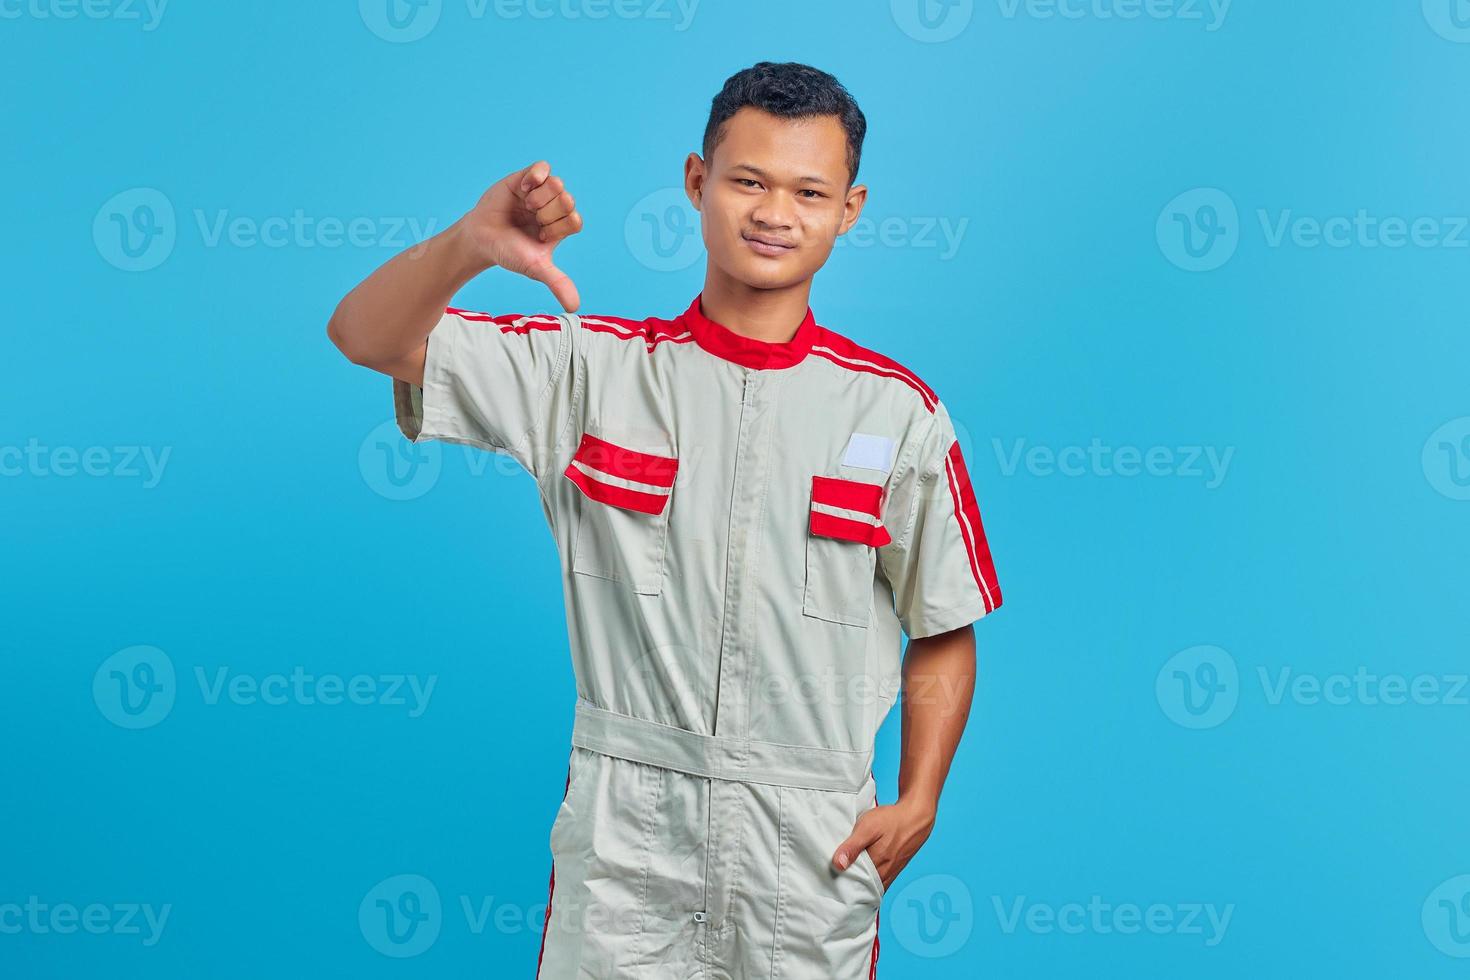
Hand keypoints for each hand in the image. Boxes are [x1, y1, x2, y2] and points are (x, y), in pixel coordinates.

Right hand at [459, 160, 583, 311]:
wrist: (480, 239)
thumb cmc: (508, 253)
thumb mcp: (535, 268)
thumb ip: (557, 282)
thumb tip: (574, 307)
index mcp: (562, 227)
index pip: (575, 220)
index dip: (557, 228)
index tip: (540, 235)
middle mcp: (555, 208)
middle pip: (568, 201)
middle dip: (546, 214)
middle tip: (531, 220)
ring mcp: (542, 192)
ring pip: (557, 184)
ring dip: (539, 198)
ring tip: (525, 206)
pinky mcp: (526, 178)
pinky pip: (543, 168)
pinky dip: (536, 176)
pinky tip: (524, 188)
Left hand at [831, 797, 936, 892]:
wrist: (916, 816)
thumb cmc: (892, 820)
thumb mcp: (868, 827)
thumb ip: (853, 847)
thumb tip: (838, 865)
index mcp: (876, 868)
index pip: (854, 886)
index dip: (841, 885)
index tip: (828, 883)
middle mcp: (885, 875)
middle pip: (863, 887)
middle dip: (849, 886)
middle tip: (833, 881)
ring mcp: (891, 872)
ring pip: (872, 885)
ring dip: (860, 882)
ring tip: (845, 876)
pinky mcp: (895, 868)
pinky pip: (880, 880)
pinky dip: (869, 879)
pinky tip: (862, 871)